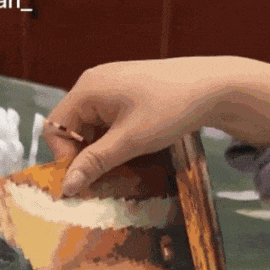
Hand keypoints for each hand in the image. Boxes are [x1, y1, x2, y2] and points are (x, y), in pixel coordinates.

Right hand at [43, 56, 269, 195]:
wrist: (214, 86)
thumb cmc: (171, 109)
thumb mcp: (130, 141)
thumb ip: (95, 163)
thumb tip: (66, 187)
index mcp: (87, 89)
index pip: (55, 129)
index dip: (64, 158)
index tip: (86, 178)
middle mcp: (93, 83)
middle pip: (71, 127)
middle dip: (83, 154)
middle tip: (105, 174)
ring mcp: (110, 85)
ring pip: (90, 126)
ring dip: (99, 149)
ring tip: (123, 161)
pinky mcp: (125, 91)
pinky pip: (106, 120)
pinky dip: (112, 138)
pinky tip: (132, 147)